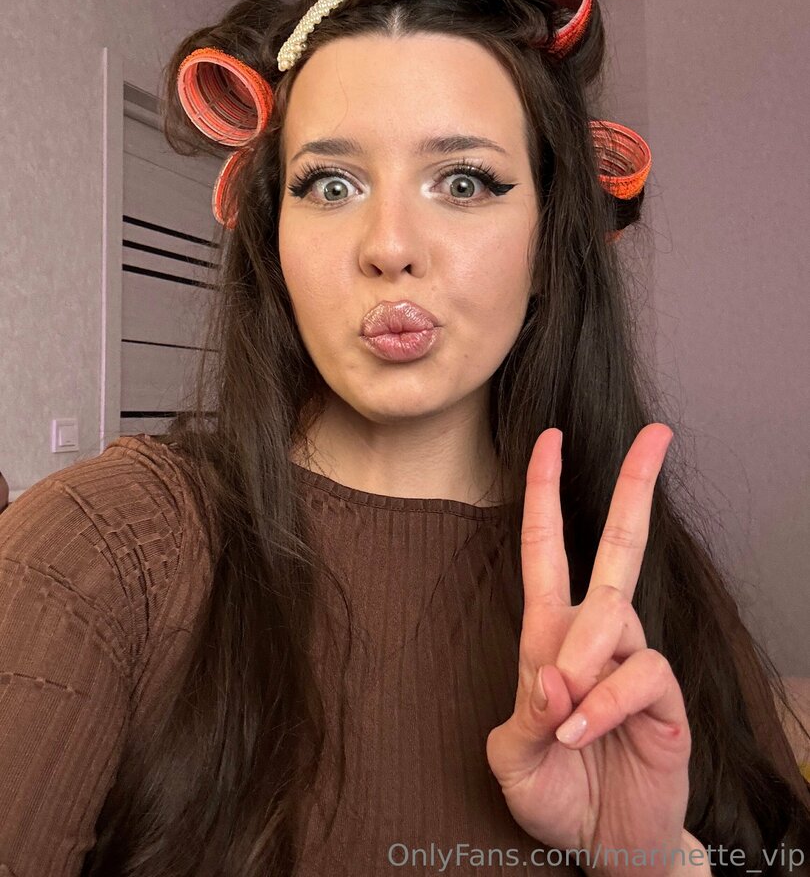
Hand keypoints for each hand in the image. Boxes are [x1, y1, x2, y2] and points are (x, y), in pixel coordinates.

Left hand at [486, 424, 691, 876]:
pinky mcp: (664, 699)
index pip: (548, 548)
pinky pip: (640, 673)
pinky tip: (583, 730)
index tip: (549, 438)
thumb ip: (524, 716)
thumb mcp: (512, 759)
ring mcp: (634, 664)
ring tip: (563, 713)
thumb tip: (553, 674)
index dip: (546, 492)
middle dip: (634, 486)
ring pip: (615, 616)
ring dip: (583, 659)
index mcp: (551, 635)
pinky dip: (605, 702)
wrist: (604, 846)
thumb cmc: (553, 792)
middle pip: (620, 547)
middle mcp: (597, 637)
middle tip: (657, 434)